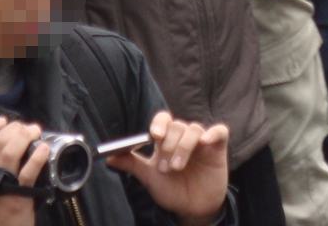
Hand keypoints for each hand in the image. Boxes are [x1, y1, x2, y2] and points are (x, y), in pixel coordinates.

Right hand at [0, 116, 47, 225]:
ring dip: (25, 137)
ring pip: (11, 152)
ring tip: (34, 131)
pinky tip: (43, 147)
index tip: (3, 120)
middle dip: (13, 129)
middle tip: (24, 126)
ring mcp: (4, 185)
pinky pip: (29, 172)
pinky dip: (37, 158)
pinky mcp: (20, 194)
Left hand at [107, 111, 229, 225]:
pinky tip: (205, 143)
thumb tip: (108, 157)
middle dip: (168, 146)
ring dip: (183, 147)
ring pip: (194, 129)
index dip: (159, 123)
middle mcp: (184, 137)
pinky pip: (219, 131)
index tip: (154, 136)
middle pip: (177, 126)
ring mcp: (202, 141)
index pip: (163, 119)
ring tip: (177, 167)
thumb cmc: (172, 190)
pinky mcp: (217, 147)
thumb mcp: (150, 178)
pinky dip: (213, 133)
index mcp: (167, 140)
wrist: (193, 209)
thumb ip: (132, 164)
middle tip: (165, 167)